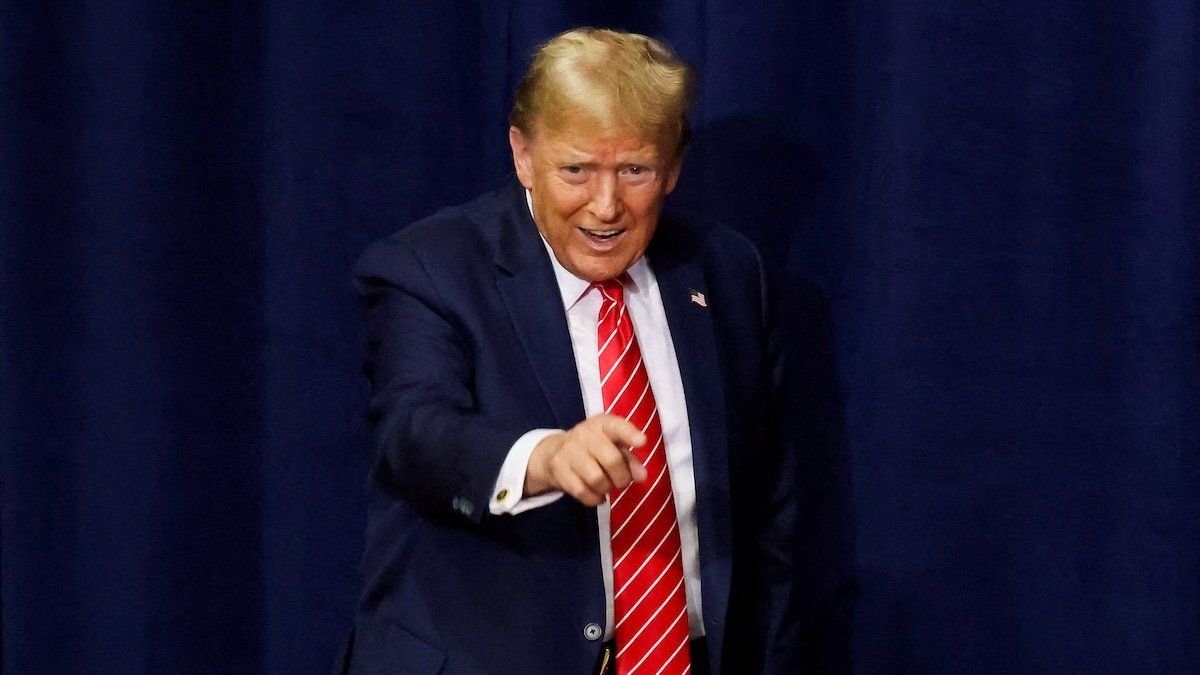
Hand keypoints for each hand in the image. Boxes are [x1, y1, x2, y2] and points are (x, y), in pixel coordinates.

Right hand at [524, 414, 648, 505]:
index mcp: (602, 424)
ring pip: (596, 479)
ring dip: (606, 488)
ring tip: (606, 486)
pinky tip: (597, 495)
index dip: (630, 434)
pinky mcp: (559, 470)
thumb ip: (630, 459)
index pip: (617, 426)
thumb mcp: (612, 446)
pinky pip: (582, 492)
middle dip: (623, 477)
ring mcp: (569, 451)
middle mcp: (584, 434)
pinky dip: (594, 499)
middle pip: (612, 460)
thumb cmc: (594, 448)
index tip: (642, 442)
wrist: (555, 452)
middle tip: (622, 481)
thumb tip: (642, 476)